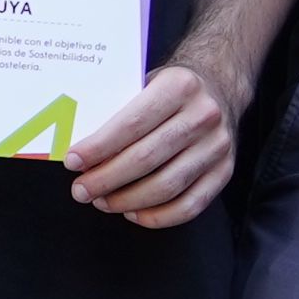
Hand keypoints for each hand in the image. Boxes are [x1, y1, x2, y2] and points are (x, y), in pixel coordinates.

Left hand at [64, 55, 244, 227]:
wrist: (220, 87)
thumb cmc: (171, 89)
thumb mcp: (147, 81)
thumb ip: (120, 109)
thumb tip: (81, 150)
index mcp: (180, 86)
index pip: (132, 123)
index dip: (99, 147)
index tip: (73, 162)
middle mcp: (204, 115)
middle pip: (146, 158)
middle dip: (106, 179)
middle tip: (80, 190)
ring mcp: (218, 146)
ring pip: (167, 186)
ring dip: (127, 200)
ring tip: (102, 201)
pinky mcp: (225, 171)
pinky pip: (190, 206)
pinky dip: (157, 216)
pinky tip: (132, 212)